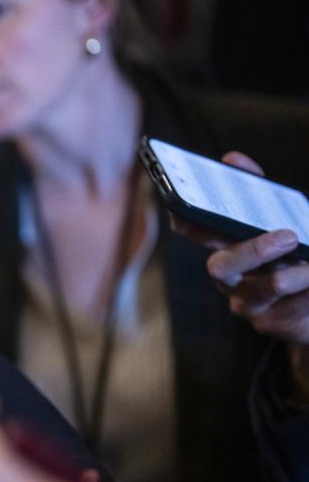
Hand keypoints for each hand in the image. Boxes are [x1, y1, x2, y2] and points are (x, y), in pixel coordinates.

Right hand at [174, 151, 308, 401]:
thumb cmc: (296, 254)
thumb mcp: (284, 218)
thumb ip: (259, 190)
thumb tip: (232, 157)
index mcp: (226, 246)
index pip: (194, 231)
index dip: (186, 221)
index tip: (184, 207)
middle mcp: (228, 276)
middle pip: (221, 265)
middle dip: (252, 250)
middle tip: (288, 237)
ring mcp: (245, 302)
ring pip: (266, 286)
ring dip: (299, 272)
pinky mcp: (268, 324)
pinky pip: (291, 307)